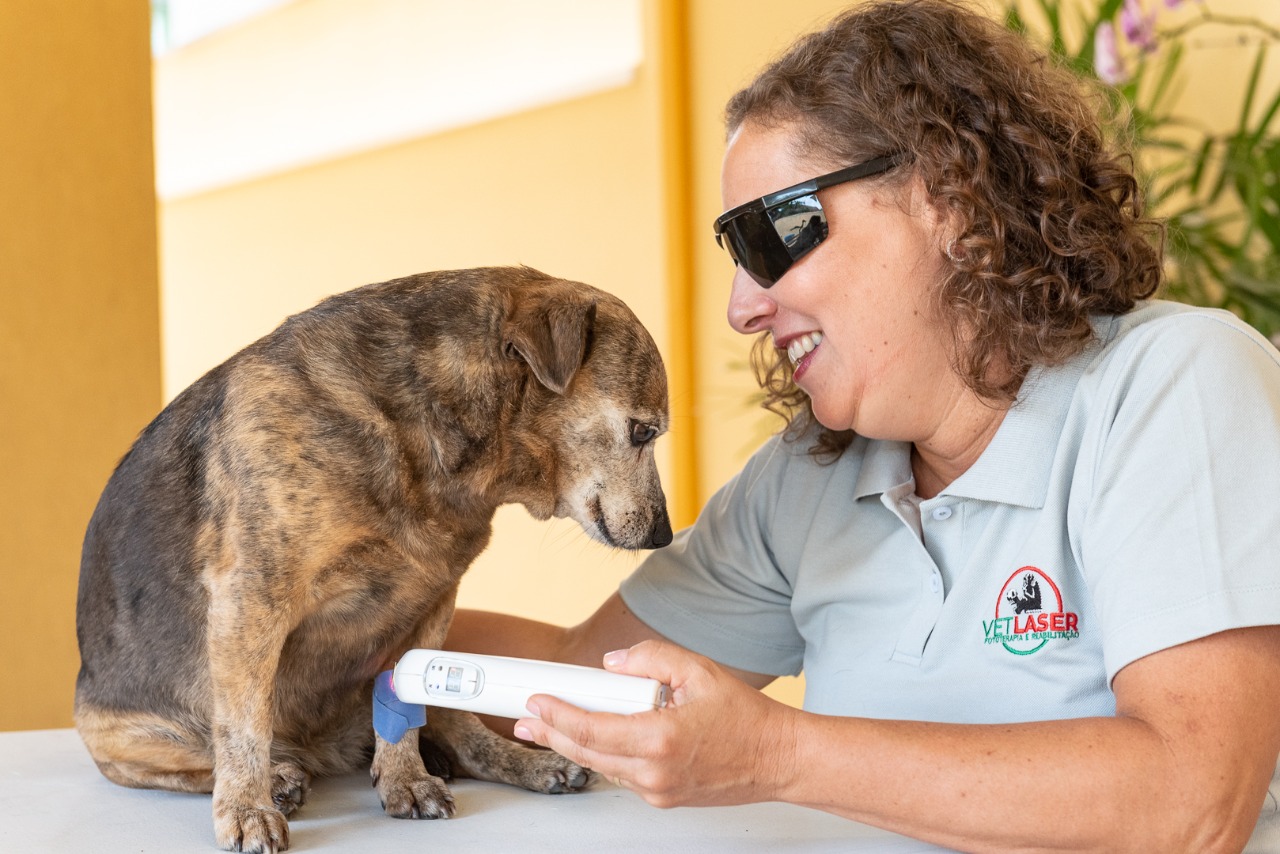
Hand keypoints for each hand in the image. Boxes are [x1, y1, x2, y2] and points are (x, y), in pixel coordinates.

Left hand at [513, 639, 798, 807]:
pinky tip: (594, 739)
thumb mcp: (699, 671)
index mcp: (661, 738)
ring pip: (602, 767)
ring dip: (574, 746)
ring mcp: (658, 791)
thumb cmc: (746, 719)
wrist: (778, 759)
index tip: (536, 703)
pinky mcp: (663, 799)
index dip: (558, 716)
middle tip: (526, 720)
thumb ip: (651, 659)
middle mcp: (654, 772)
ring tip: (549, 727)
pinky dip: (605, 756)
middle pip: (587, 754)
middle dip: (551, 734)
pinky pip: (623, 775)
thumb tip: (613, 663)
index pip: (593, 730)